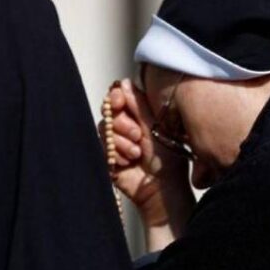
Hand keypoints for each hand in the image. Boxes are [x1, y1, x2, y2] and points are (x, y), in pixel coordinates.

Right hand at [102, 78, 193, 241]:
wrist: (163, 187)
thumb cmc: (167, 160)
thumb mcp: (155, 126)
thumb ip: (138, 104)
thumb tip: (124, 82)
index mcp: (137, 114)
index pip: (118, 96)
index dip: (116, 97)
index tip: (120, 102)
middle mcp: (124, 126)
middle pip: (109, 111)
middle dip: (122, 123)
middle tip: (137, 136)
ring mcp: (114, 141)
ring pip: (104, 128)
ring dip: (121, 141)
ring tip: (136, 153)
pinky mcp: (106, 156)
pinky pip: (101, 146)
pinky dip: (115, 154)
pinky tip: (128, 162)